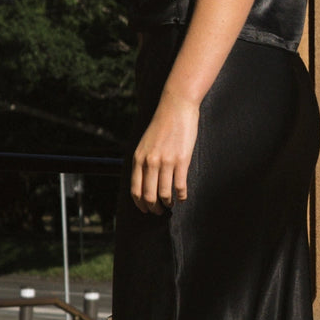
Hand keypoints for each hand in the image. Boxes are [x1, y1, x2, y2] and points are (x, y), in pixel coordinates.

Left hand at [131, 88, 198, 213]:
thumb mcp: (144, 143)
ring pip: (165, 194)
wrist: (176, 106)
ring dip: (168, 204)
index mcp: (138, 158)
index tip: (146, 210)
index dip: (140, 204)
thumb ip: (143, 161)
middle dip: (154, 208)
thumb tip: (144, 182)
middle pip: (149, 195)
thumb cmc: (161, 125)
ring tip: (171, 205)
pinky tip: (183, 197)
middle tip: (159, 212)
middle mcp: (150, 162)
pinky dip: (182, 196)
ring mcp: (166, 161)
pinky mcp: (181, 160)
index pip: (135, 190)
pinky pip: (180, 186)